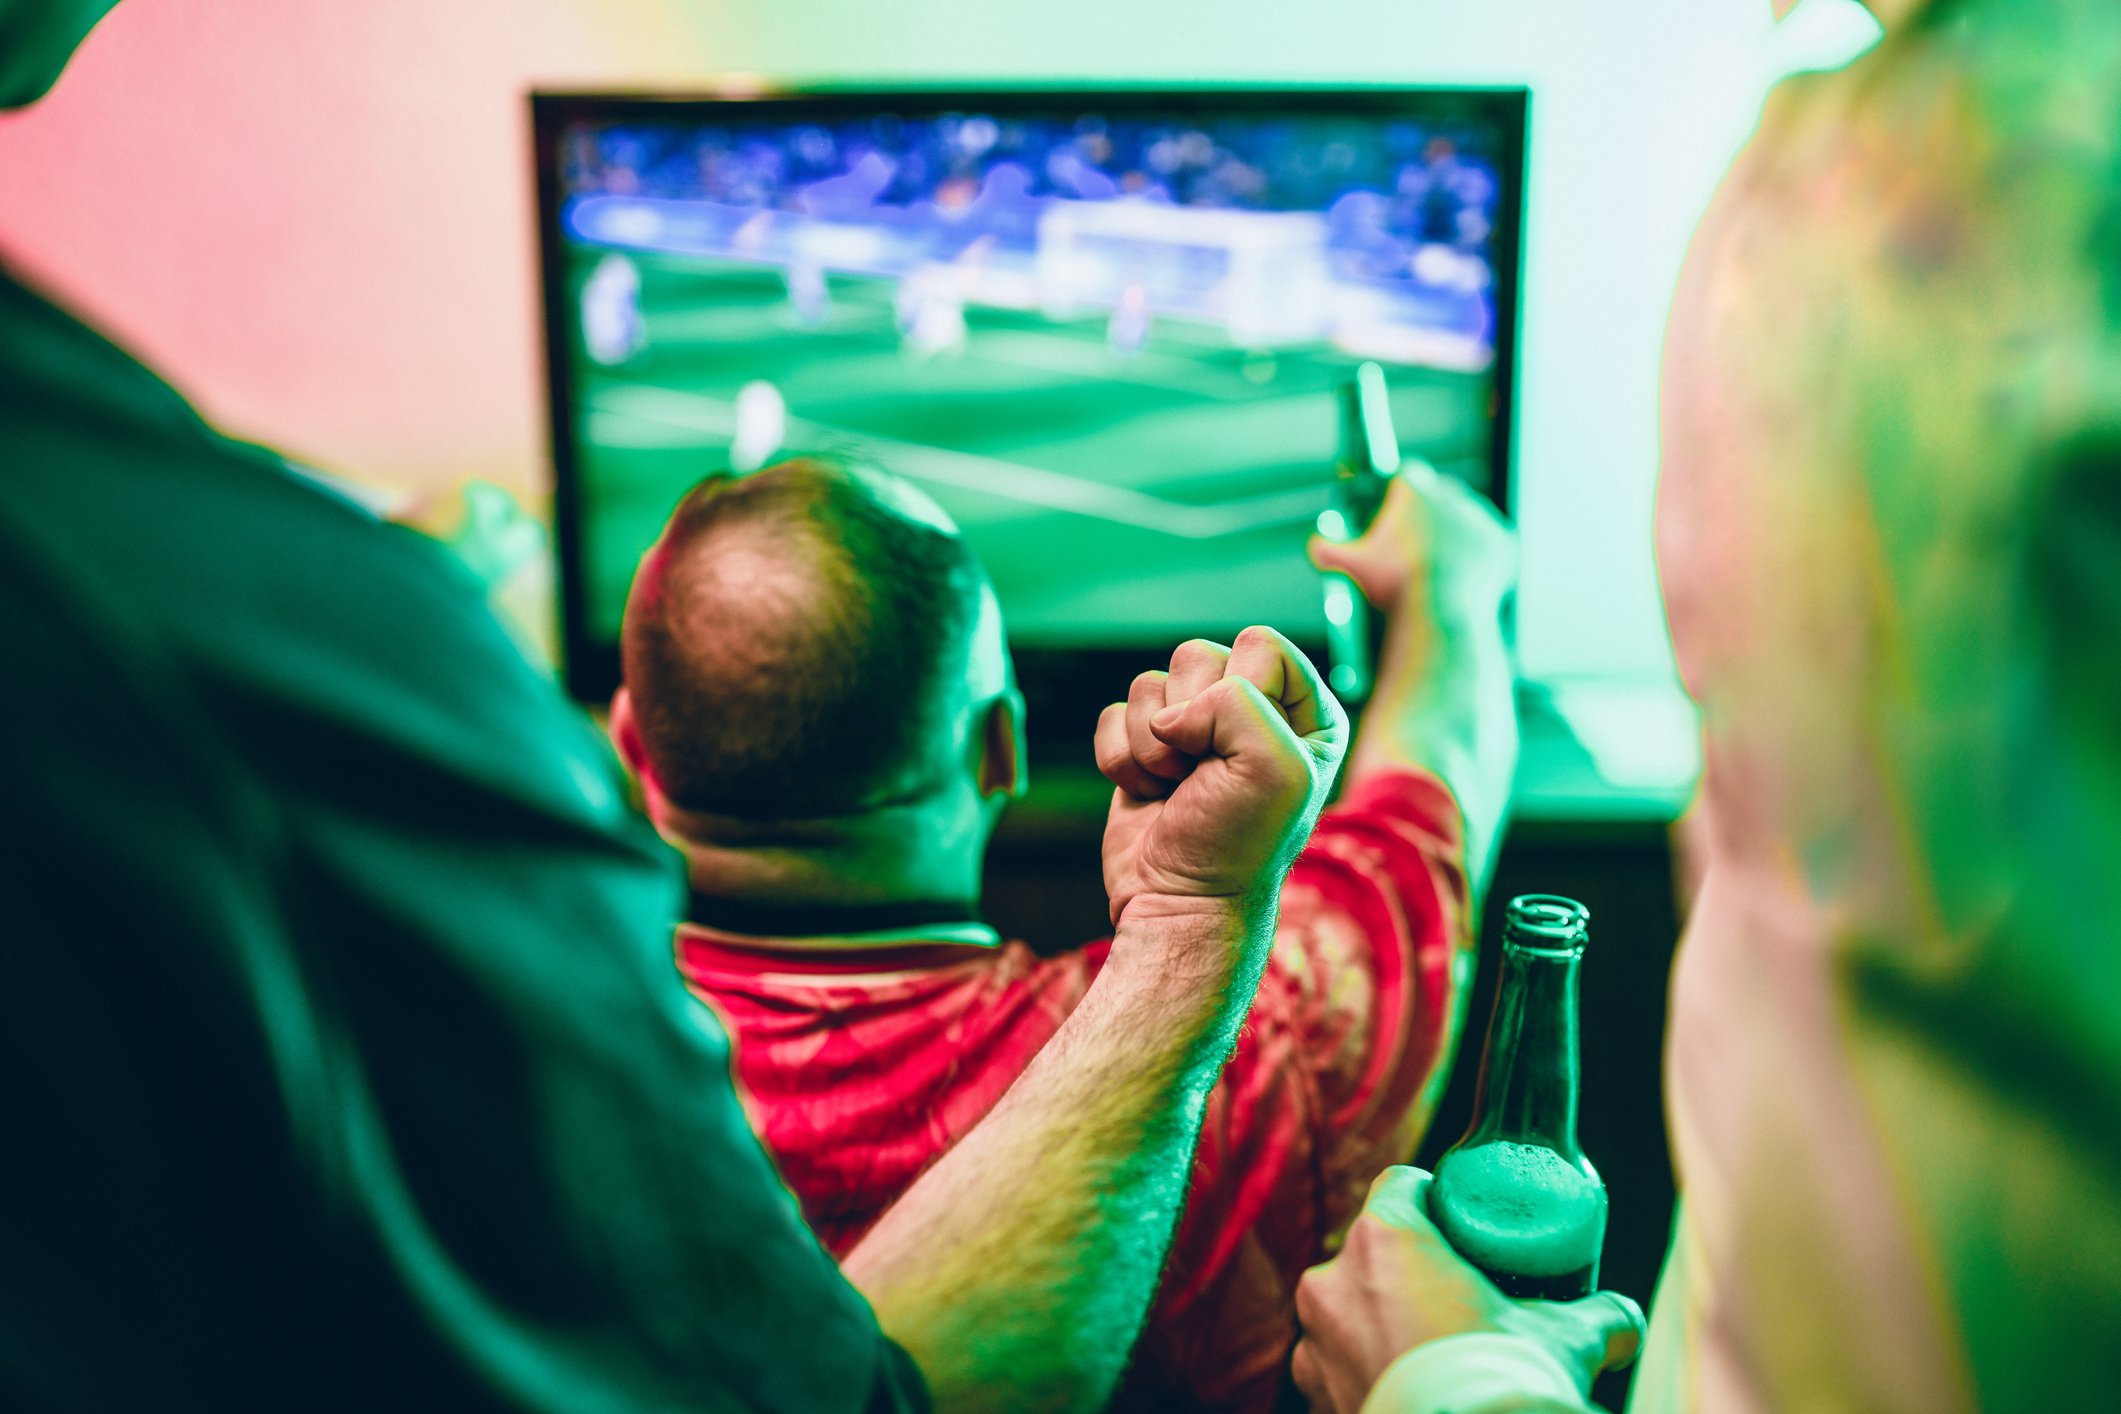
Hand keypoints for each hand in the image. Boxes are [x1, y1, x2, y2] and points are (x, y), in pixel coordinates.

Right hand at [1094, 626, 1346, 926]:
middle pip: (1197, 654)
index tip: (1244, 753)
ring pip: (1148, 683)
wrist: (1181, 904)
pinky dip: (1122, 758)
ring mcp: (1195, 730)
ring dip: (1153, 744)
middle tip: (1204, 774)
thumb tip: (1169, 715)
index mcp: (1305, 714)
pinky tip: (1149, 794)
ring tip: (1179, 789)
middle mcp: (1252, 713)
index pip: (1262, 645)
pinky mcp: (1145, 747)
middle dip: (1190, 717)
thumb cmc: (1239, 845)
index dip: (1241, 691)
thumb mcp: (1272, 767)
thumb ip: (1236, 702)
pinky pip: (1114, 714)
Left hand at [1291, 1167, 1643, 1413]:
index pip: (1401, 1184)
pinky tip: (1409, 1389)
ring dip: (1381, 1324)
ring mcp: (1312, 1340)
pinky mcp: (1310, 1392)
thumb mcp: (1566, 1340)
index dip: (1435, 1201)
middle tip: (1458, 1300)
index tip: (1466, 1228)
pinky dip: (1367, 1373)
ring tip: (1433, 1356)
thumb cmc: (1503, 1382)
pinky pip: (1336, 1366)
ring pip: (1350, 1311)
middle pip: (1372, 1251)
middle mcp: (1332, 1278)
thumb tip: (1623, 1320)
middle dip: (1411, 1273)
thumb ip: (1600, 1317)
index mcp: (1385, 1236)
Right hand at [1309, 467, 1517, 619]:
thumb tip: (1315, 548)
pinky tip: (1465, 572)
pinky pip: (1490, 544)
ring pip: (1467, 519)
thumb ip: (1329, 552)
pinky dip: (1480, 556)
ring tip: (1440, 562)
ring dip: (1456, 534)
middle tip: (1414, 544)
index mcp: (1416, 490)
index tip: (1396, 511)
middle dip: (1429, 514)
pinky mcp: (1502, 543)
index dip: (1400, 494)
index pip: (1408, 476)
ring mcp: (1481, 519)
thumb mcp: (1354, 566)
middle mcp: (1453, 496)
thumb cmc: (1396, 585)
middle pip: (1440, 494)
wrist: (1443, 611)